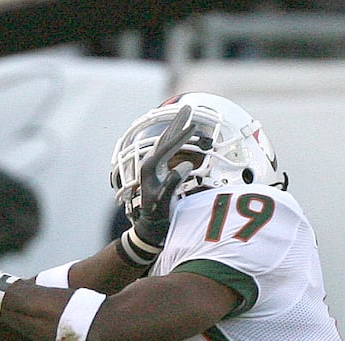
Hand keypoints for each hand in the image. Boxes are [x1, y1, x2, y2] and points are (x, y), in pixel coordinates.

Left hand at [129, 104, 196, 247]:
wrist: (150, 229)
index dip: (180, 136)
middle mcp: (150, 165)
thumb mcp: (164, 203)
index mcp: (150, 169)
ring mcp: (155, 168)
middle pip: (165, 139)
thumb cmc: (157, 218)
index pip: (167, 147)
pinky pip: (170, 151)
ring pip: (167, 143)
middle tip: (188, 107)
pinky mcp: (160, 172)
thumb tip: (185, 165)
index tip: (194, 125)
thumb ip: (172, 184)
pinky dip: (177, 140)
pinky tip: (183, 135)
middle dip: (178, 123)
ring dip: (178, 129)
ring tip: (188, 115)